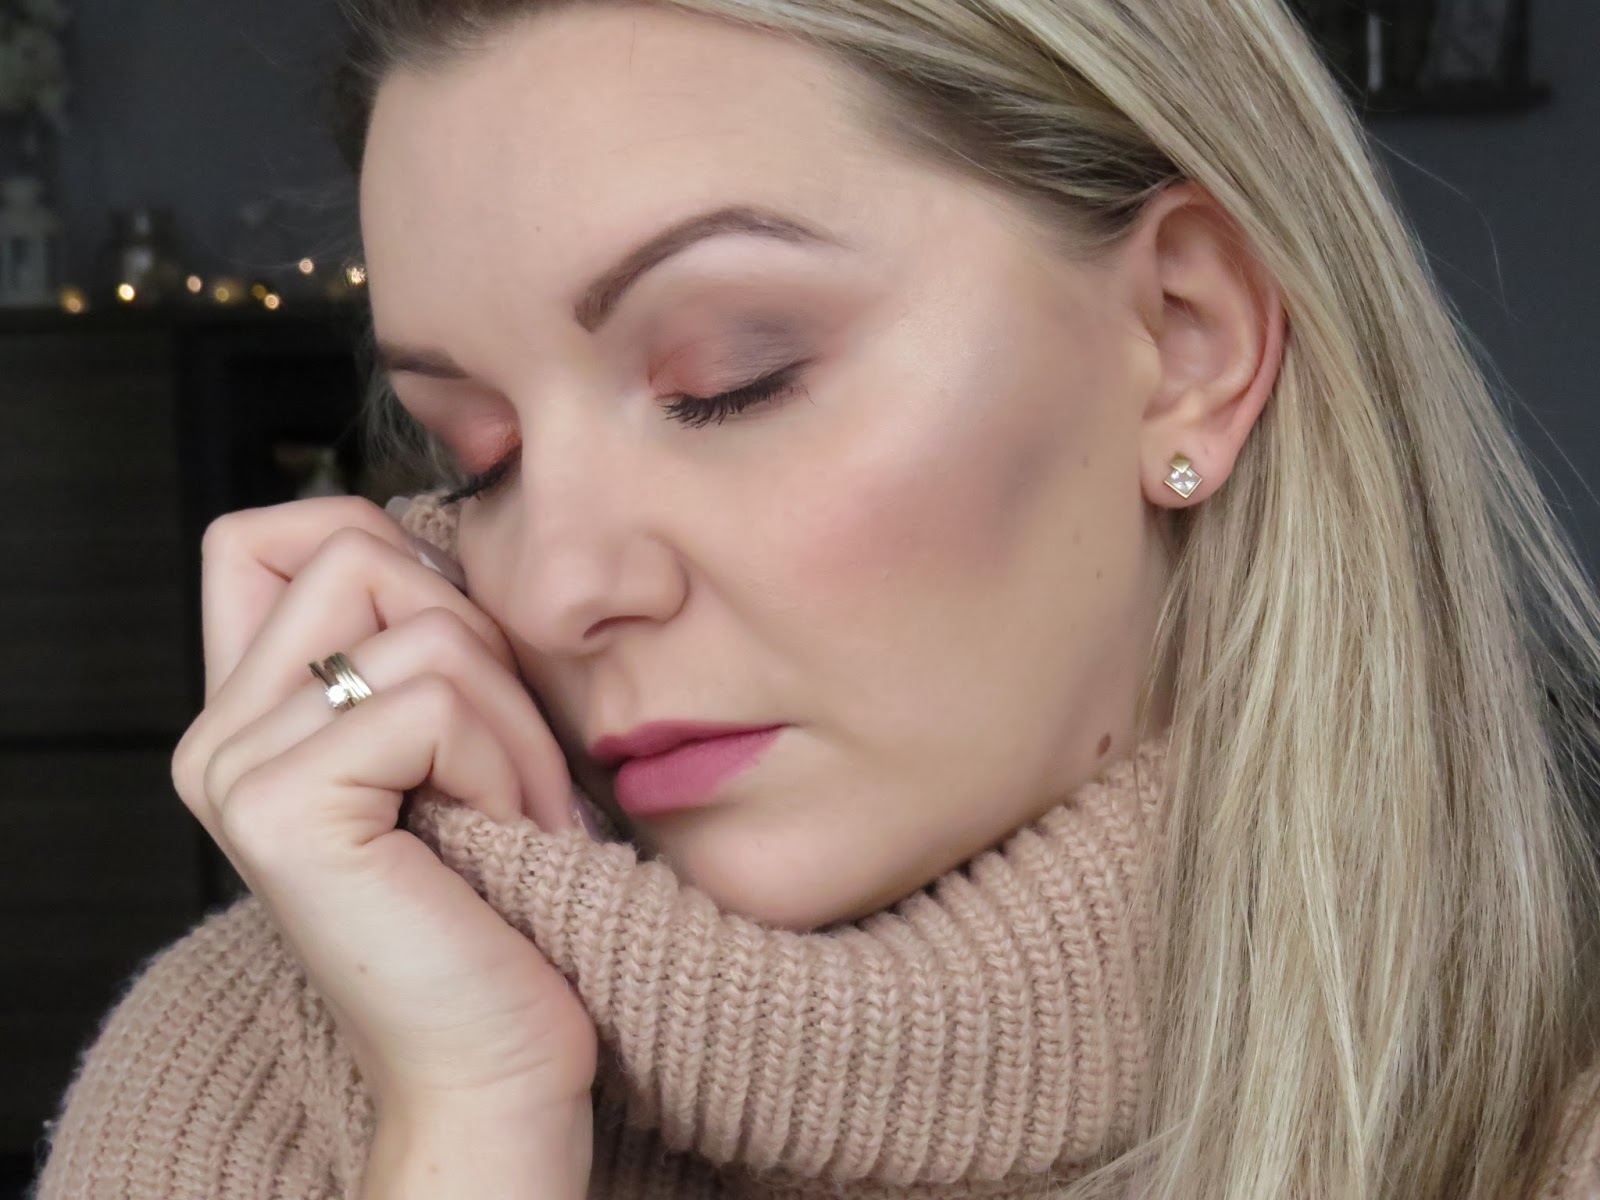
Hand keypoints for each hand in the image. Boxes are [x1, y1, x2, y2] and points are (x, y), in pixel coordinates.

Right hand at [170, 496, 597, 1129]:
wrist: (495, 1059)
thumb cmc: (499, 899)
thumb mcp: (451, 742)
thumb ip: (414, 643)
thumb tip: (445, 537)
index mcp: (248, 714)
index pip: (272, 533)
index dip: (379, 545)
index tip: (457, 651)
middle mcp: (217, 736)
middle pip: (361, 552)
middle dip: (482, 647)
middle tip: (511, 762)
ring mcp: (236, 770)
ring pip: (425, 630)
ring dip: (514, 724)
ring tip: (518, 813)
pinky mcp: (285, 806)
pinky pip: (435, 702)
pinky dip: (505, 764)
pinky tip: (509, 836)